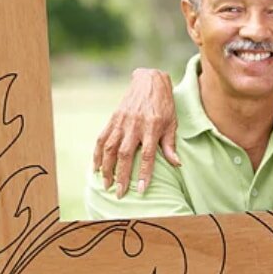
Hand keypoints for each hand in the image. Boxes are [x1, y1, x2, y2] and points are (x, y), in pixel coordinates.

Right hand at [92, 68, 179, 197]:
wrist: (150, 81)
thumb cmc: (164, 104)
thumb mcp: (172, 122)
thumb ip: (170, 144)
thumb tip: (176, 164)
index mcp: (152, 127)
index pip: (147, 155)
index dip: (144, 173)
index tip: (140, 190)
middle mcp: (135, 125)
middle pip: (125, 154)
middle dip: (121, 175)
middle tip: (119, 193)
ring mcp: (122, 121)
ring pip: (110, 148)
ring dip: (106, 168)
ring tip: (106, 184)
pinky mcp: (113, 118)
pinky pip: (102, 138)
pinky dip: (97, 153)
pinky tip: (96, 167)